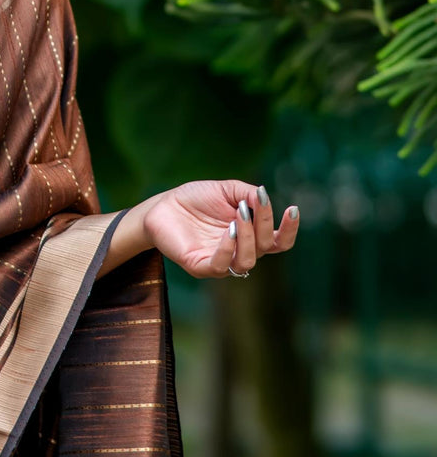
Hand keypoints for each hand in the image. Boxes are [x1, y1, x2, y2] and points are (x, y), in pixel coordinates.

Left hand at [138, 179, 299, 278]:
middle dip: (262, 224)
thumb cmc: (196, 198)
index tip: (292, 209)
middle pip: (265, 247)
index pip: (278, 242)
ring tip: (239, 215)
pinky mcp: (200, 266)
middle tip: (250, 204)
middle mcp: (239, 251)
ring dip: (248, 238)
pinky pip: (220, 266)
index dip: (289, 230)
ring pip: (247, 261)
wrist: (163, 205)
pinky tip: (229, 230)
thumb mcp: (227, 189)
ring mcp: (220, 261)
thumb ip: (248, 194)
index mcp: (249, 236)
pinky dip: (228, 249)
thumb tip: (264, 198)